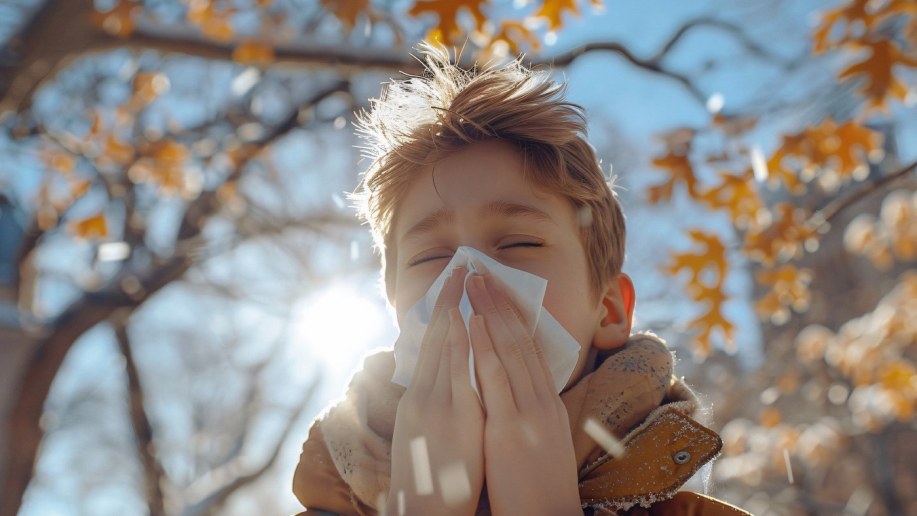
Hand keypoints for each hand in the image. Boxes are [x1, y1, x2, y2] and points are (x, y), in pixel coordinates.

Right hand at [388, 267, 483, 514]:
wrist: (426, 515)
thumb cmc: (433, 483)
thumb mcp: (428, 439)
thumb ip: (436, 410)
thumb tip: (443, 388)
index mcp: (419, 401)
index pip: (429, 349)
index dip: (440, 316)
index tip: (449, 289)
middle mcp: (422, 397)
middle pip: (433, 339)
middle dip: (445, 301)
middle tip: (457, 267)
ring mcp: (435, 405)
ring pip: (442, 346)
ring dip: (452, 309)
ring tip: (461, 277)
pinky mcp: (452, 416)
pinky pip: (455, 370)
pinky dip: (458, 340)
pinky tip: (462, 316)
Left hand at [467, 274, 581, 515]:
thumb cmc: (536, 489)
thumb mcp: (539, 443)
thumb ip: (528, 414)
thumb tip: (512, 393)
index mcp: (547, 406)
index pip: (531, 351)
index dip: (513, 318)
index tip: (497, 293)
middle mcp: (541, 402)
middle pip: (521, 342)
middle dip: (500, 305)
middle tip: (481, 273)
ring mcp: (528, 413)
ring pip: (509, 351)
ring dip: (489, 313)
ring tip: (474, 283)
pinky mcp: (510, 429)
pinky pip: (495, 379)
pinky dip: (483, 346)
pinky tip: (472, 323)